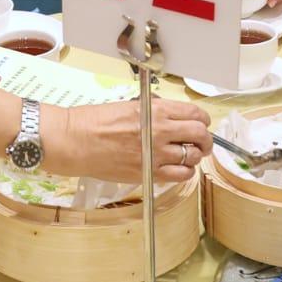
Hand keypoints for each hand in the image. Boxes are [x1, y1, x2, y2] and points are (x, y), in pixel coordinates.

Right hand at [51, 98, 210, 184]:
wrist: (75, 140)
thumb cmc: (94, 122)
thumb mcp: (130, 106)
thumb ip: (155, 112)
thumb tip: (172, 118)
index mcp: (156, 110)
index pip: (195, 113)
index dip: (203, 119)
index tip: (202, 123)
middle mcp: (160, 131)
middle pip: (200, 135)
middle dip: (206, 138)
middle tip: (202, 141)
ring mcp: (155, 154)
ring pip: (193, 157)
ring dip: (195, 156)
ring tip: (189, 155)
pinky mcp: (148, 172)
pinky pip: (180, 175)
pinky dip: (184, 172)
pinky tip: (178, 169)